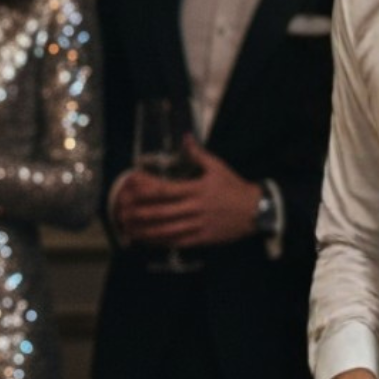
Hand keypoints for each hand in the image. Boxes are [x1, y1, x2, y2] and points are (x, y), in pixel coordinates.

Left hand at [118, 137, 258, 248]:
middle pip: (161, 212)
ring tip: (127, 228)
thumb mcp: (218, 167)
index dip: (145, 189)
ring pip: (166, 230)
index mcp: (196, 189)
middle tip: (121, 211)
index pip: (165, 190)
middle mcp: (195, 208)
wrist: (257, 210)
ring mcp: (198, 225)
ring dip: (144, 230)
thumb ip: (198, 154)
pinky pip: (177, 242)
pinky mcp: (203, 239)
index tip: (130, 187)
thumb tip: (185, 137)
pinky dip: (160, 242)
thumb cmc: (234, 187)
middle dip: (139, 212)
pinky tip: (147, 240)